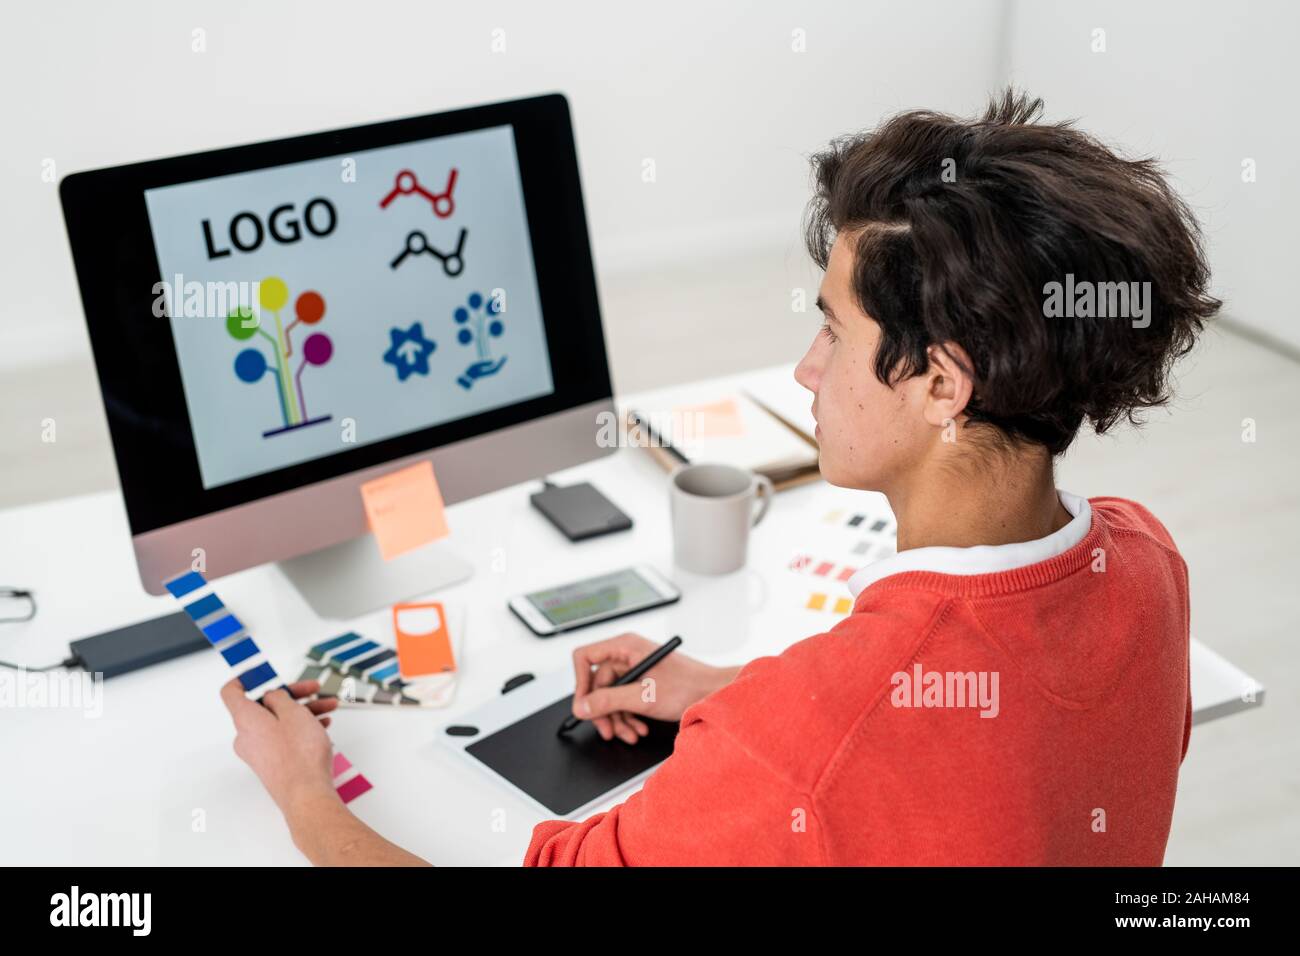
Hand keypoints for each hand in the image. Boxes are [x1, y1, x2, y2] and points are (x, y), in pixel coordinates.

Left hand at [220, 679, 339, 814]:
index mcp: (245, 719)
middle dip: (293, 694)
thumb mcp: (293, 713)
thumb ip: (280, 698)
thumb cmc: (299, 754)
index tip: (260, 672)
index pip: (231, 693)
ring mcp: (259, 752)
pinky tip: (323, 726)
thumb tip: (272, 697)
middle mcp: (247, 736)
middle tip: (314, 687)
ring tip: (329, 707)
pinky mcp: (272, 764)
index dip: (244, 678)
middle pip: (264, 705)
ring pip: (278, 722)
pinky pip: (283, 738)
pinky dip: (300, 728)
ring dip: (303, 711)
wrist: (306, 794)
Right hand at [571, 633, 738, 743]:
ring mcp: (635, 670)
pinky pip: (623, 701)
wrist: (714, 694)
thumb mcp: (643, 696)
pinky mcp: (642, 684)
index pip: (585, 658)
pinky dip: (628, 718)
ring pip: (610, 697)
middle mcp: (628, 655)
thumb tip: (582, 706)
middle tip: (608, 730)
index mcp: (625, 646)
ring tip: (629, 734)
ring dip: (617, 719)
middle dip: (603, 711)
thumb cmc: (689, 686)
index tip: (584, 705)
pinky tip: (639, 729)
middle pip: (597, 683)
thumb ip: (608, 701)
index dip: (581, 683)